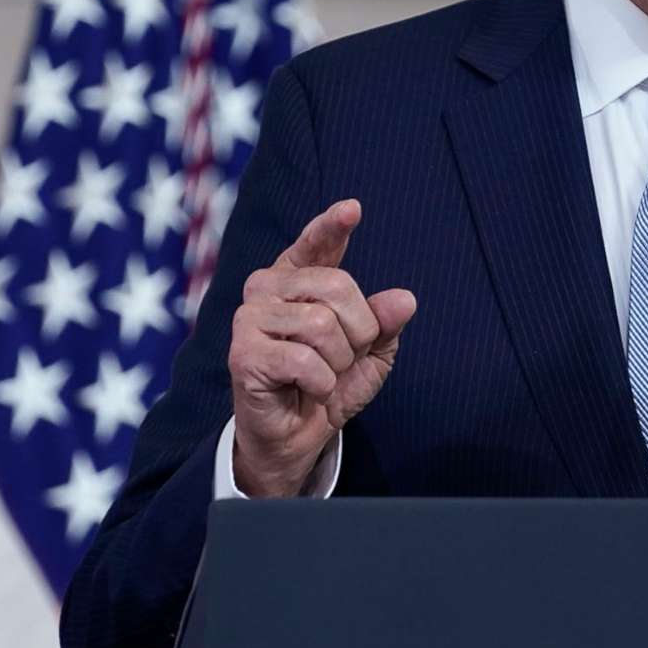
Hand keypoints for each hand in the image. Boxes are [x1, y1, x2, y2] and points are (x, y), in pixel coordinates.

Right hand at [228, 199, 416, 496]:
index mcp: (296, 279)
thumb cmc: (327, 386)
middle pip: (337, 286)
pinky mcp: (243, 353)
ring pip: (322, 325)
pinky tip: (307, 390)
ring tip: (322, 377)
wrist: (296, 438)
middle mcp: (266, 289)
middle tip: (343, 360)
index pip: (315, 244)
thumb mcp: (369, 354)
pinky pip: (304, 360)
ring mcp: (248, 318)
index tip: (353, 209)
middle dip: (359, 332)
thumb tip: (404, 299)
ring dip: (338, 362)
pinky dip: (321, 384)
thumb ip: (384, 323)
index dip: (332, 226)